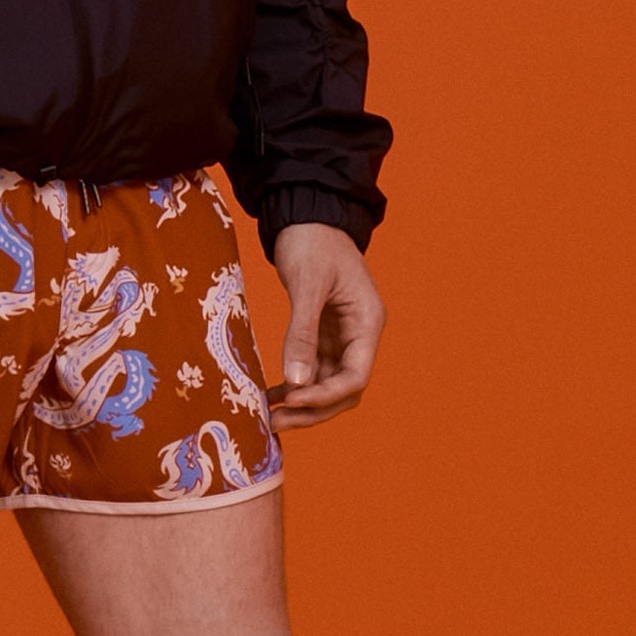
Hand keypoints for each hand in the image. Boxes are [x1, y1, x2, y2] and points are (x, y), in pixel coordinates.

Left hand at [265, 222, 386, 431]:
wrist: (305, 213)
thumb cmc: (312, 240)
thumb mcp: (307, 284)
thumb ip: (303, 332)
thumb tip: (295, 381)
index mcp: (367, 322)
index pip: (356, 376)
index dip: (326, 396)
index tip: (294, 401)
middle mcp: (359, 334)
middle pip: (344, 389)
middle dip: (312, 409)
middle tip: (275, 422)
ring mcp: (342, 335)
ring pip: (327, 382)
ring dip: (301, 401)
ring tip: (268, 414)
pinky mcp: (323, 331)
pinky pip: (313, 367)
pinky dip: (294, 381)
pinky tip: (271, 394)